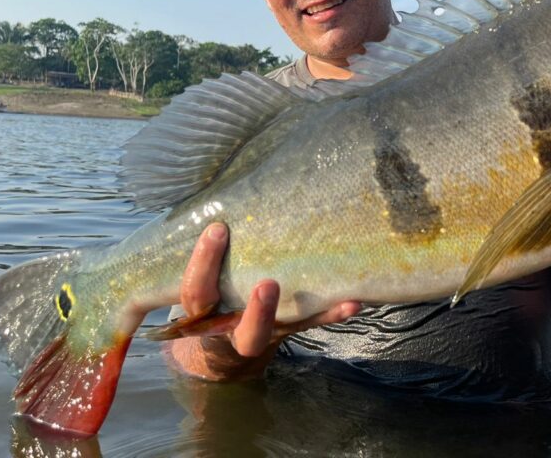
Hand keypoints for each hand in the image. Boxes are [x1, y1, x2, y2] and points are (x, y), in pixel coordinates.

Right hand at [166, 222, 360, 380]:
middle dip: (258, 309)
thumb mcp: (201, 278)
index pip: (197, 291)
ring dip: (308, 313)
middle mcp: (234, 328)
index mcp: (203, 312)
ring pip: (283, 329)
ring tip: (335, 297)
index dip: (204, 261)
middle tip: (268, 284)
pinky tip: (353, 301)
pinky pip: (313, 322)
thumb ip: (212, 253)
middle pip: (245, 329)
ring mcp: (266, 332)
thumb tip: (221, 199)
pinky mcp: (291, 328)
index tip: (218, 228)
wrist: (223, 350)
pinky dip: (333, 312)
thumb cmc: (211, 292)